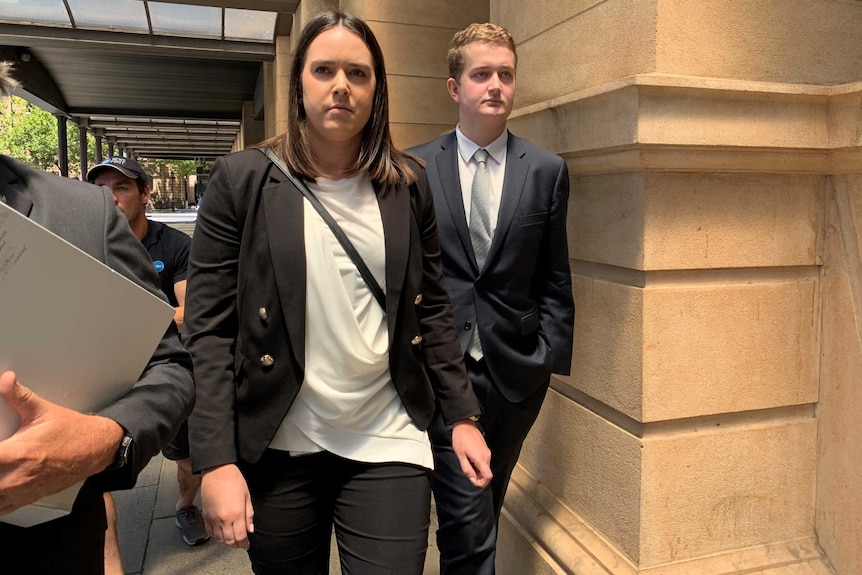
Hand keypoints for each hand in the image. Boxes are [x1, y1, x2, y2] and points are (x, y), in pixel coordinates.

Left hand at [0, 371, 122, 514]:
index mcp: (18, 453)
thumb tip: (5, 380)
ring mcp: (22, 491)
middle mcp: (18, 476)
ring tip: (0, 469)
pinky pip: (2, 509)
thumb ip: (19, 396)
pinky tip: (1, 487)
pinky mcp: (27, 497)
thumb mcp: (44, 410)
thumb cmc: (72, 432)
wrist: (96, 450)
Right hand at [201, 463, 253, 548]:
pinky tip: (220, 533)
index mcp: (237, 514)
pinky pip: (209, 532)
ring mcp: (213, 518)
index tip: (246, 545)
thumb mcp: (247, 497)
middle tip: (240, 544)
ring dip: (226, 542)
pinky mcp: (205, 515)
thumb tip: (250, 529)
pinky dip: (215, 536)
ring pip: (218, 539)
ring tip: (232, 539)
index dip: (244, 544)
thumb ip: (249, 515)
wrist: (217, 471)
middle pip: (229, 541)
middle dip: (236, 545)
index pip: (240, 537)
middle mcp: (224, 519)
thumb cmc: (234, 480)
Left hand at [452, 419, 491, 487]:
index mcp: (481, 459)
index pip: (488, 476)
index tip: (473, 481)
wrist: (464, 425)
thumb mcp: (460, 456)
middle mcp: (487, 456)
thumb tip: (472, 480)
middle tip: (467, 471)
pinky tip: (470, 458)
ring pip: (485, 467)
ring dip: (477, 470)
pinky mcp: (485, 449)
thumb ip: (467, 469)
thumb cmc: (461, 438)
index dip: (481, 482)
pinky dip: (478, 464)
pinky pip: (484, 461)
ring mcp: (487, 452)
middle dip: (478, 476)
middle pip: (486, 473)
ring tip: (467, 463)